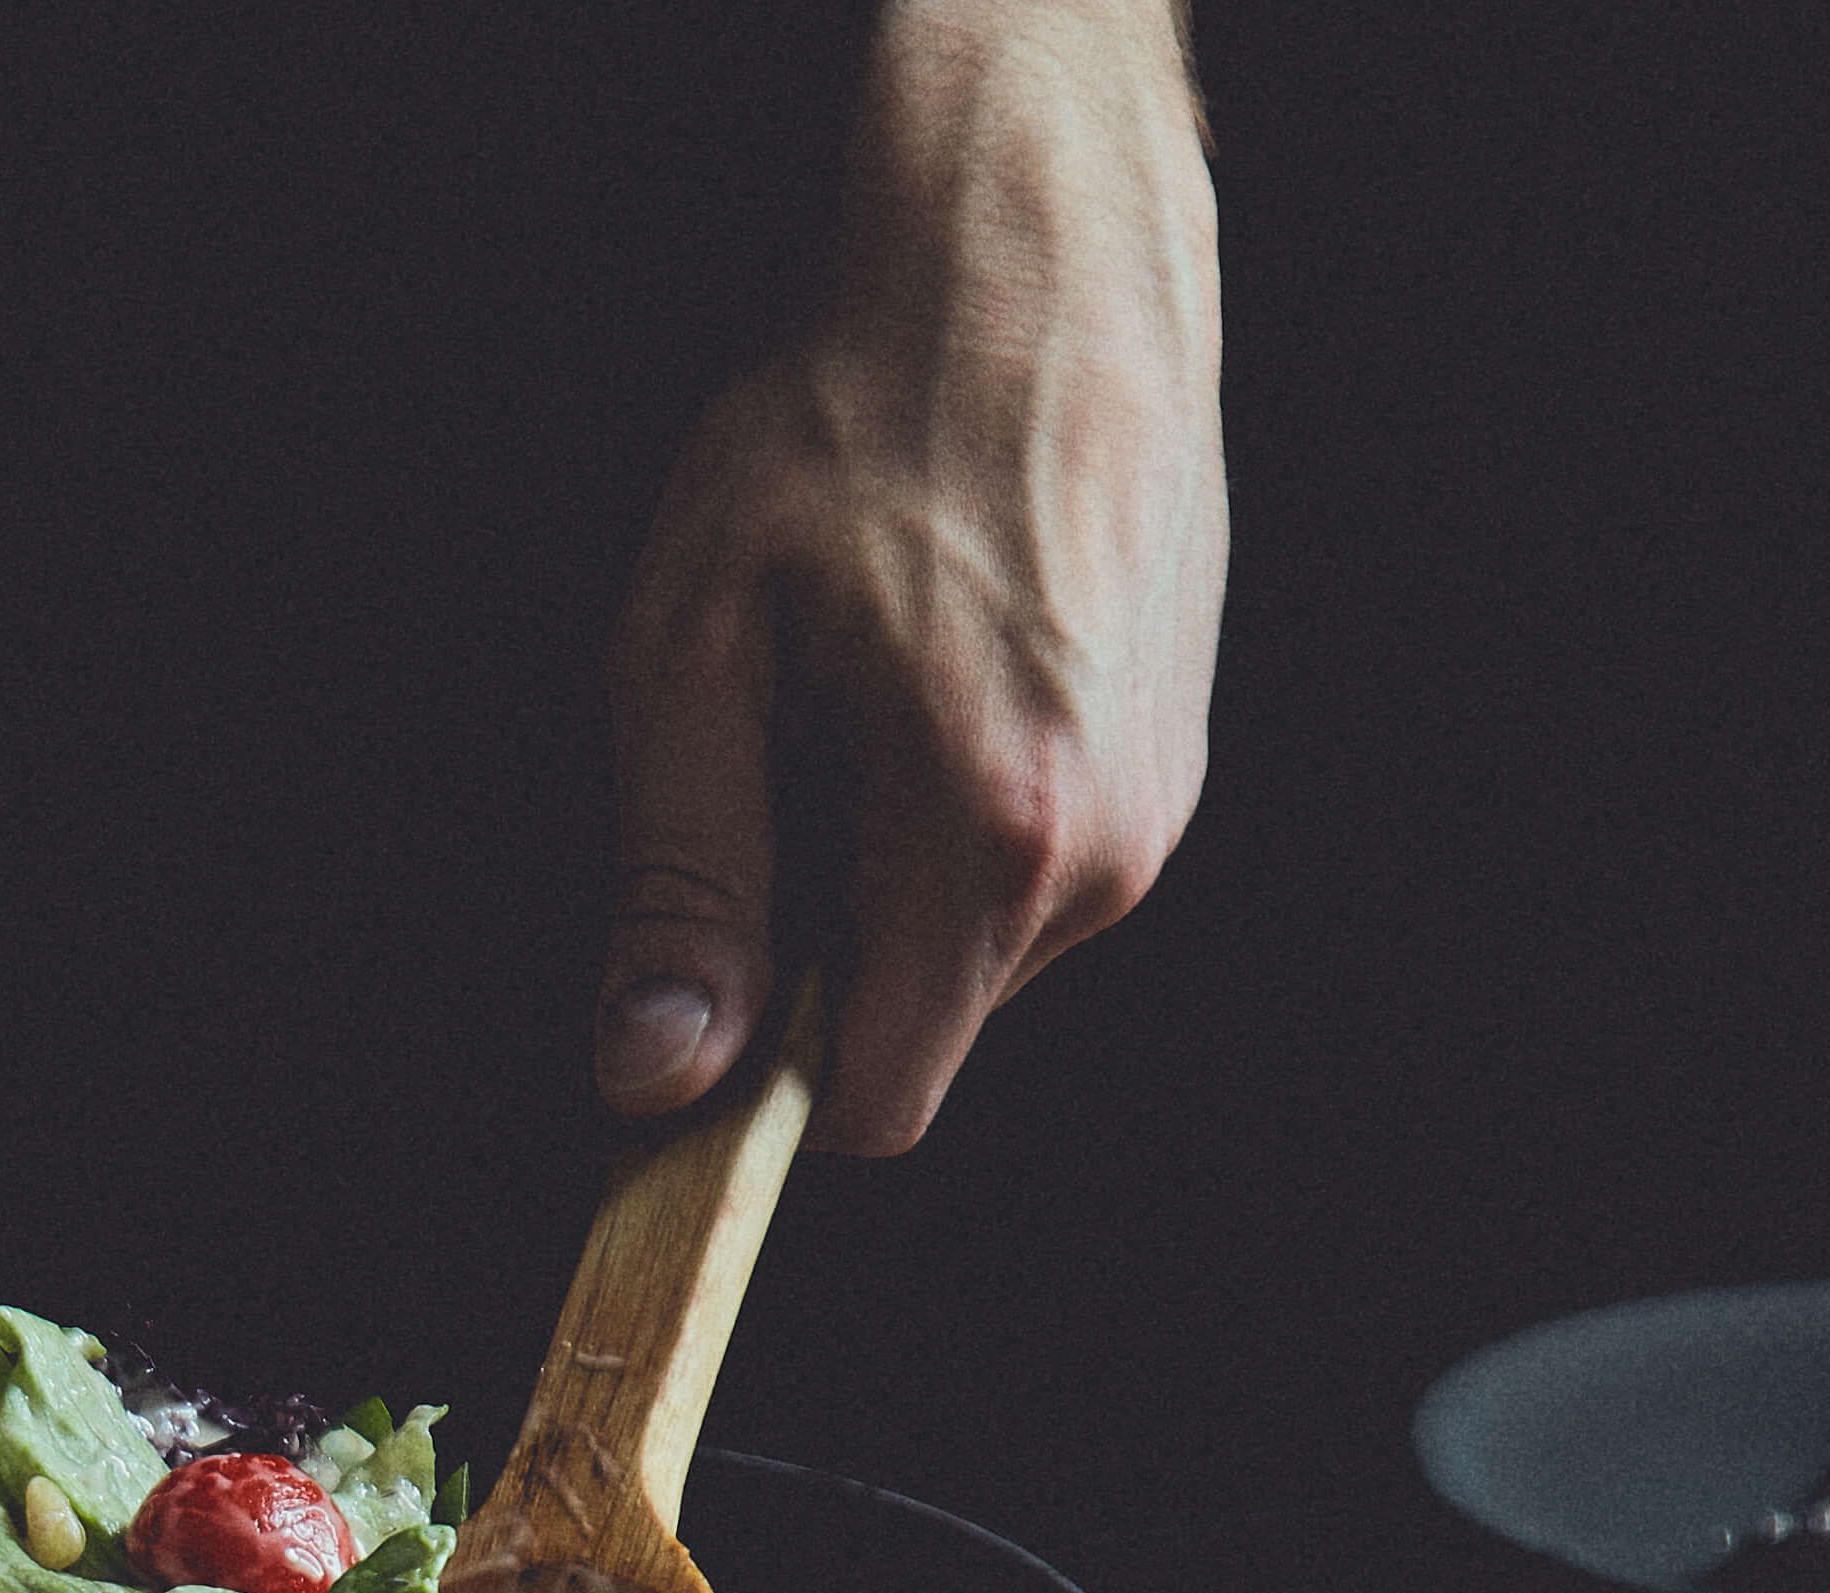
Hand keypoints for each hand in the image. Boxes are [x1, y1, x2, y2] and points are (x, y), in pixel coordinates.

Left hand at [593, 0, 1224, 1154]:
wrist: (1033, 255)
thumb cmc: (852, 425)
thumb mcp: (697, 654)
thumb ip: (683, 882)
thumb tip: (654, 1073)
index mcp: (992, 840)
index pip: (873, 1101)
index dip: (765, 1070)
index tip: (706, 989)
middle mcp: (1109, 851)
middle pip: (921, 1023)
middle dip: (826, 943)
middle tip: (780, 757)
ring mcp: (1160, 805)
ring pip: (975, 946)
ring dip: (888, 864)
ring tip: (864, 689)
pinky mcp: (1175, 760)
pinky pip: (1033, 862)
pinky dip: (958, 806)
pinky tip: (935, 667)